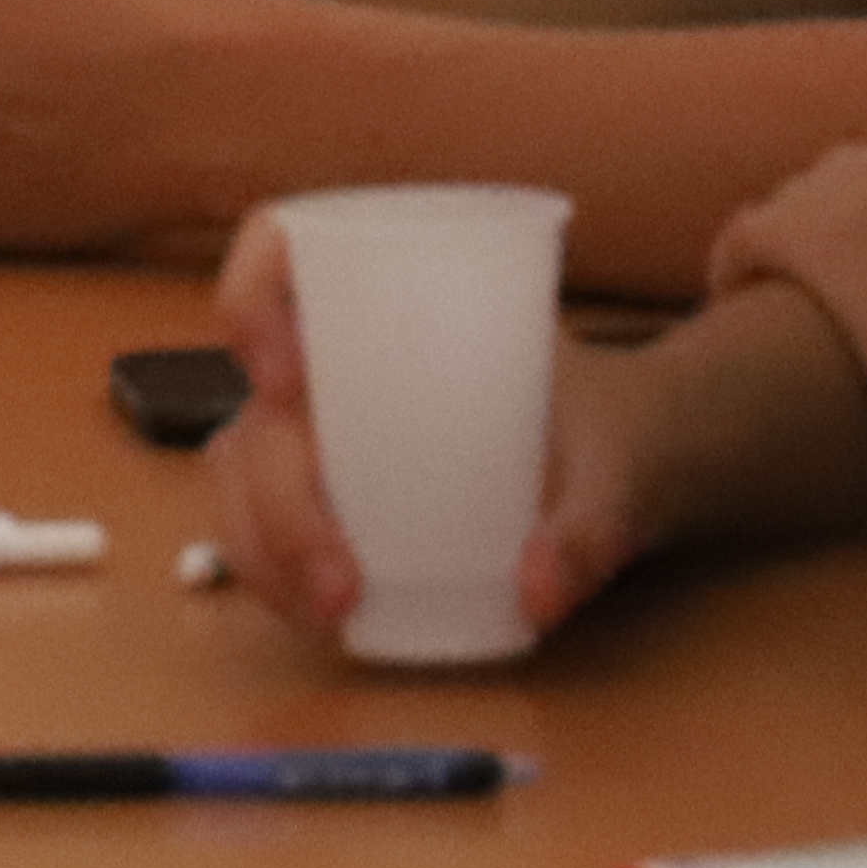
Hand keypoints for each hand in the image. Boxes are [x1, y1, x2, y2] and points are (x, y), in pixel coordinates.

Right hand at [198, 209, 655, 649]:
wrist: (626, 466)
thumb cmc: (613, 430)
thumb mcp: (620, 466)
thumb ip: (590, 527)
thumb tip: (538, 594)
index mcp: (397, 297)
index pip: (282, 249)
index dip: (251, 298)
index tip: (285, 381)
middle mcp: (337, 358)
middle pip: (257, 402)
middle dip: (278, 496)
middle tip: (340, 579)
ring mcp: (320, 428)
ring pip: (240, 471)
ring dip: (263, 546)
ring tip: (333, 612)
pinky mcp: (324, 492)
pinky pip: (260, 522)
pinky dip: (274, 572)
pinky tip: (325, 618)